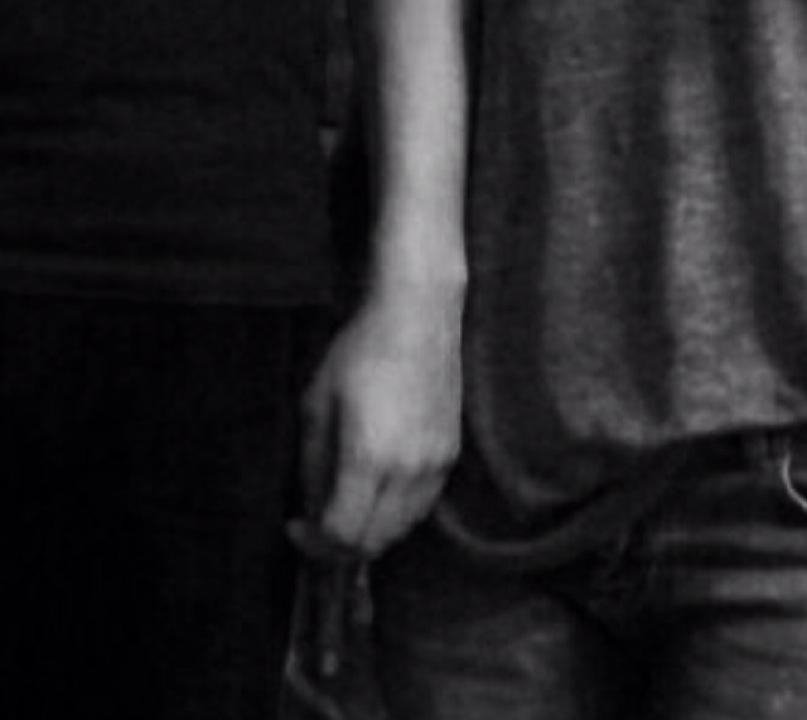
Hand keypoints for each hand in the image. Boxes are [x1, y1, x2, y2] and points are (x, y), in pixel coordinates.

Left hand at [303, 282, 463, 555]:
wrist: (418, 317)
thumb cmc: (359, 352)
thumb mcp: (316, 405)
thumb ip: (312, 464)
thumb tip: (312, 506)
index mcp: (369, 458)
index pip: (342, 533)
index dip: (312, 542)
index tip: (295, 525)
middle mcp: (409, 471)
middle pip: (373, 542)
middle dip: (338, 545)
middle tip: (316, 525)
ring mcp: (436, 465)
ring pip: (401, 529)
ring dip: (369, 532)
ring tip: (346, 507)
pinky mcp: (451, 455)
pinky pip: (422, 506)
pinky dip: (395, 514)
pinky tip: (377, 491)